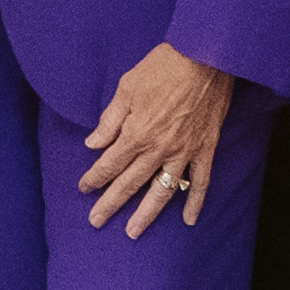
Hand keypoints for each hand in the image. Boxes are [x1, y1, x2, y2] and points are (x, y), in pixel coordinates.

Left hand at [79, 45, 235, 232]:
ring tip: (133, 232)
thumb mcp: (127, 88)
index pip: (109, 164)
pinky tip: (189, 220)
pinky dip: (195, 202)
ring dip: (146, 214)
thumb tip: (92, 144)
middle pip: (130, 184)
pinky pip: (200, 182)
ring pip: (162, 191)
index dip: (94, 178)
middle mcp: (158, 149)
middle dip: (110, 204)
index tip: (84, 189)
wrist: (205, 56)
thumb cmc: (163, 67)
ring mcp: (183, 152)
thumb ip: (109, 120)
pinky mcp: (205, 149)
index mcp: (136, 133)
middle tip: (96, 222)